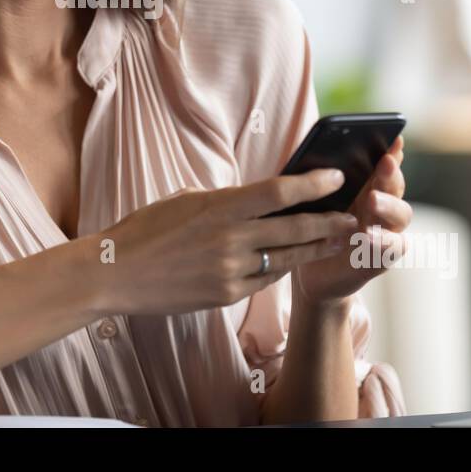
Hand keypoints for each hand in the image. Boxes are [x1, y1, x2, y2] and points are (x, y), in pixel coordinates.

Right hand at [93, 169, 359, 315]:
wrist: (116, 273)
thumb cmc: (145, 230)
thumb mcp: (184, 201)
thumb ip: (222, 202)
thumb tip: (252, 200)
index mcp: (219, 207)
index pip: (278, 192)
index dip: (312, 184)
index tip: (336, 177)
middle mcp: (230, 238)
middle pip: (294, 228)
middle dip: (329, 222)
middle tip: (354, 216)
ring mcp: (230, 270)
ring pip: (286, 258)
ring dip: (314, 248)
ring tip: (337, 240)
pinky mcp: (226, 295)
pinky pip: (265, 280)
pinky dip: (280, 268)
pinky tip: (294, 260)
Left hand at [291, 134, 410, 307]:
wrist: (313, 272)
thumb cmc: (314, 229)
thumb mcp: (314, 202)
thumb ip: (321, 183)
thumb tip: (316, 157)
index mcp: (368, 187)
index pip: (385, 165)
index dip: (392, 152)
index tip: (394, 139)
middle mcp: (383, 206)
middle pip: (395, 185)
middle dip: (391, 172)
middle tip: (384, 163)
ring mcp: (387, 231)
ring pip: (401, 214)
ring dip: (388, 204)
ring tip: (372, 199)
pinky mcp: (383, 256)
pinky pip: (393, 247)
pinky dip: (383, 240)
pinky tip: (368, 235)